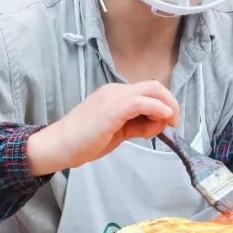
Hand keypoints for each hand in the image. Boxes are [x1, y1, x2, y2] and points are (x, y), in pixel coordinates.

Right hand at [26, 80, 179, 175]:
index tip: (167, 125)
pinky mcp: (111, 109)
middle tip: (174, 124)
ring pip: (151, 91)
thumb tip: (158, 124)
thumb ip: (136, 126)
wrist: (58, 146)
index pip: (148, 91)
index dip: (164, 105)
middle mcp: (114, 91)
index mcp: (114, 95)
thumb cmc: (82, 142)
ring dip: (166, 107)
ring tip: (164, 127)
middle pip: (153, 86)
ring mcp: (112, 98)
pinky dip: (157, 108)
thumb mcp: (116, 133)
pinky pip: (141, 102)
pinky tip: (162, 120)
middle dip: (171, 103)